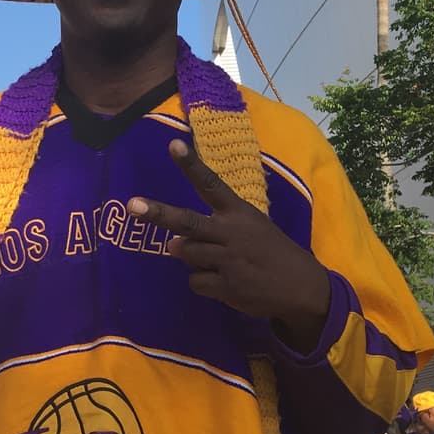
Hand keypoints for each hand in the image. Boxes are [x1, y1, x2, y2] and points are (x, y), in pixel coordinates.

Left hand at [126, 140, 330, 350]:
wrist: (300, 288)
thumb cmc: (271, 253)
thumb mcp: (252, 229)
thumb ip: (213, 232)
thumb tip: (173, 245)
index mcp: (239, 213)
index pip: (211, 184)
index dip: (191, 165)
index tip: (173, 145)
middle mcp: (230, 233)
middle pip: (187, 222)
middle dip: (158, 214)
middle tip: (133, 205)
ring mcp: (227, 260)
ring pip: (186, 253)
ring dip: (191, 256)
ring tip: (216, 260)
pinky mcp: (226, 286)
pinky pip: (195, 281)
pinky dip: (202, 282)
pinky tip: (223, 282)